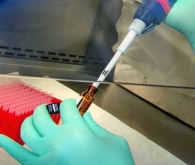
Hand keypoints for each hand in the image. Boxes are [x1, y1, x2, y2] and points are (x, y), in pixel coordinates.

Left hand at [0, 99, 133, 164]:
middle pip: (42, 117)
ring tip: (36, 119)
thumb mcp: (112, 141)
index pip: (67, 108)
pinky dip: (8, 146)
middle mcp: (58, 142)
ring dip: (30, 122)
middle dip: (47, 109)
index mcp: (77, 132)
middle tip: (52, 108)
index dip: (70, 103)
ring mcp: (47, 157)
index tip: (73, 104)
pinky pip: (20, 157)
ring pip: (28, 133)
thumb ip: (95, 126)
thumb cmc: (116, 164)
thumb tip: (84, 117)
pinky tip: (1, 138)